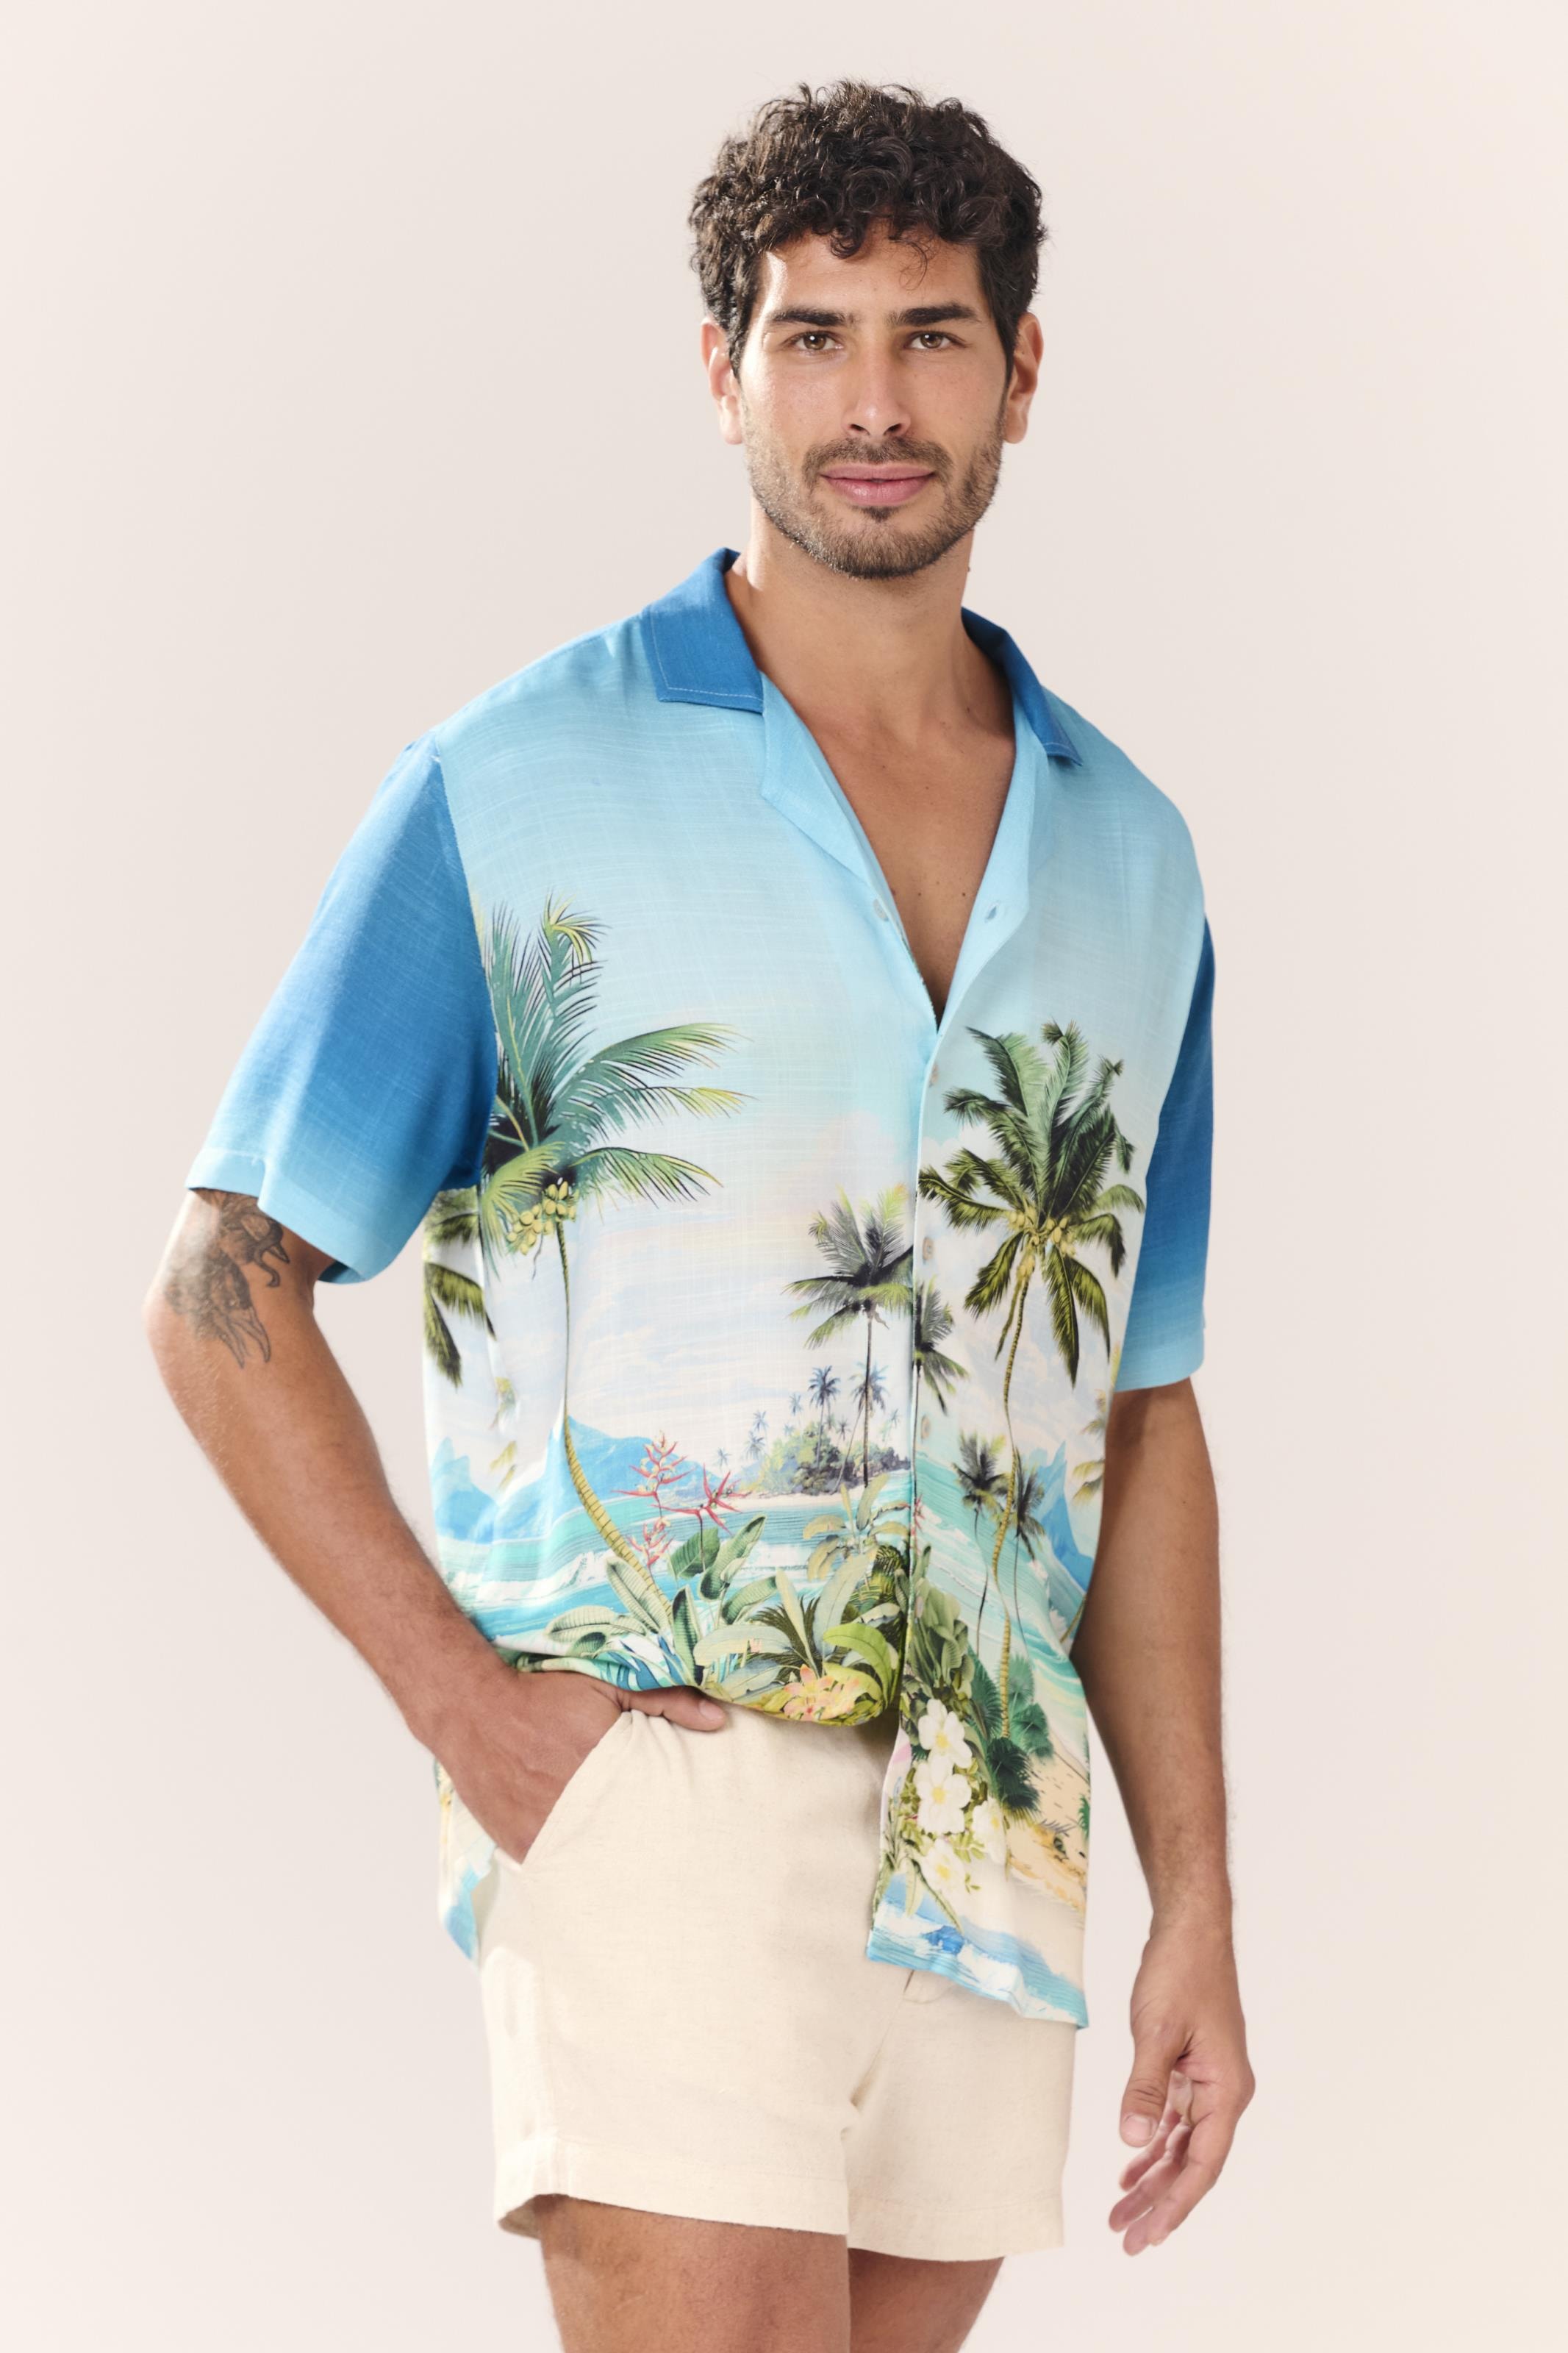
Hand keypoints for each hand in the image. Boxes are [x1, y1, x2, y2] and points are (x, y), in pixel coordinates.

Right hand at [436, 1669, 727, 1865]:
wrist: (470, 1711)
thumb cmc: (543, 1694)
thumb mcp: (605, 1687)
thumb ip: (665, 1701)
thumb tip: (720, 1722)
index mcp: (602, 1763)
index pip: (656, 1806)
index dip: (678, 1823)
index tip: (700, 1837)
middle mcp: (574, 1802)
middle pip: (630, 1842)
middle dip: (653, 1852)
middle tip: (681, 1868)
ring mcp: (545, 1831)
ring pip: (595, 1862)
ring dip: (617, 1866)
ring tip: (645, 1878)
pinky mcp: (522, 1847)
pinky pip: (560, 1868)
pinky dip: (579, 1868)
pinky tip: (599, 1876)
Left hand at [1110, 1918, 1254, 2253]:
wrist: (1190, 1926)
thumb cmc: (1180, 1971)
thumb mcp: (1157, 2031)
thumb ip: (1146, 2088)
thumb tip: (1132, 2140)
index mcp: (1227, 2090)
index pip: (1202, 2164)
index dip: (1174, 2204)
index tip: (1147, 2235)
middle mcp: (1224, 2093)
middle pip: (1193, 2163)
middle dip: (1160, 2203)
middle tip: (1126, 2239)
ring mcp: (1209, 2080)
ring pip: (1181, 2145)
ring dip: (1153, 2178)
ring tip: (1121, 2212)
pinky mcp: (1192, 2067)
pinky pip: (1174, 2119)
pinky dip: (1153, 2143)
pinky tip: (1131, 2165)